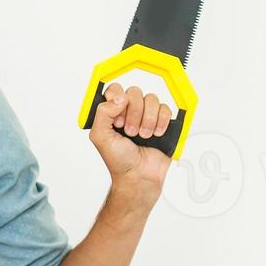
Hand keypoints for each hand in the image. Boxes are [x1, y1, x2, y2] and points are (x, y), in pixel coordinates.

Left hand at [88, 83, 172, 204]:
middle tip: (130, 132)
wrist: (139, 176)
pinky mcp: (162, 121)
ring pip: (151, 98)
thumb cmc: (119, 160)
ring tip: (143, 136)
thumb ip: (102, 113)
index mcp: (112, 112)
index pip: (115, 89)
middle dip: (133, 114)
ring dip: (147, 119)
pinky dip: (161, 121)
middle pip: (134, 92)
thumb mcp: (100, 136)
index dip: (117, 100)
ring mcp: (146, 115)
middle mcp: (129, 111)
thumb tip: (119, 97)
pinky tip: (156, 134)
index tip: (117, 120)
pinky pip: (165, 108)